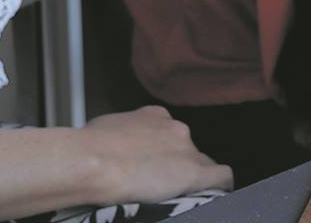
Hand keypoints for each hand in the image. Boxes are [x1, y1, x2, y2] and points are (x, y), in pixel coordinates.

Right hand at [78, 107, 233, 205]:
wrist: (94, 162)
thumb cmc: (90, 147)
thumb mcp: (106, 129)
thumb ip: (123, 134)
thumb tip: (117, 144)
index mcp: (155, 116)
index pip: (171, 135)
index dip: (167, 153)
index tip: (157, 166)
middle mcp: (175, 128)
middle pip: (188, 150)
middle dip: (179, 166)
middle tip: (162, 185)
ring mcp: (187, 150)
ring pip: (204, 164)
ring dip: (195, 178)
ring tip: (181, 194)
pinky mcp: (195, 173)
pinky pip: (221, 177)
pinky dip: (221, 185)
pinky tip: (217, 193)